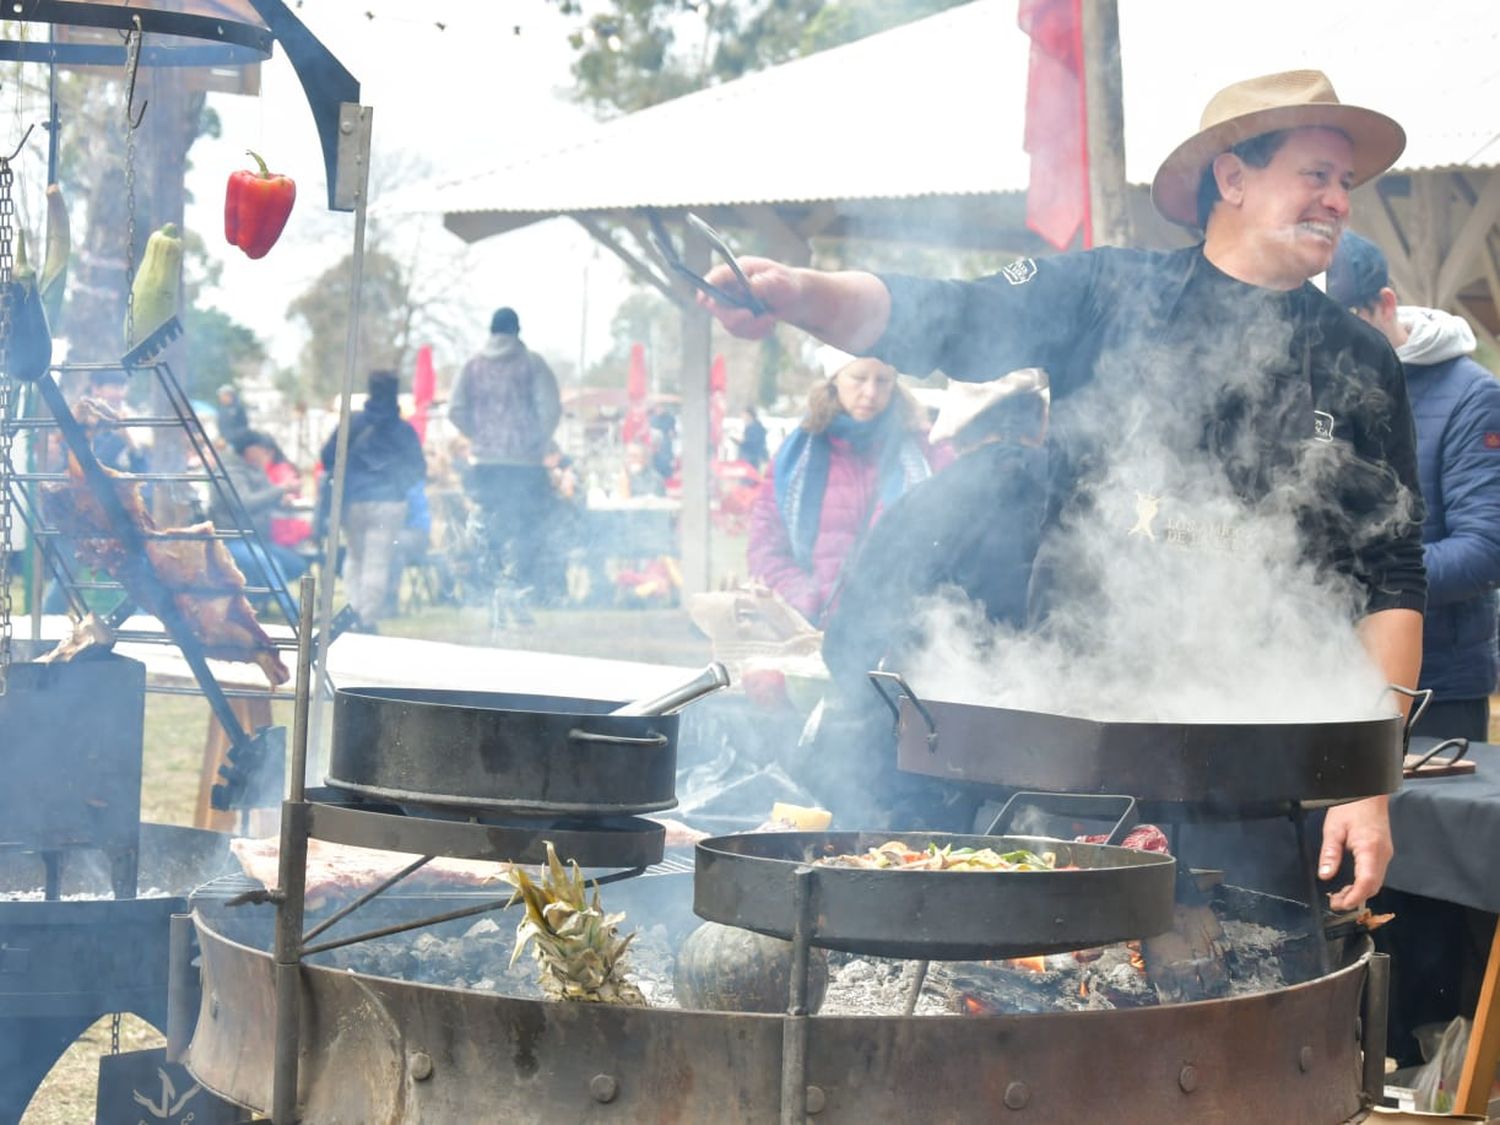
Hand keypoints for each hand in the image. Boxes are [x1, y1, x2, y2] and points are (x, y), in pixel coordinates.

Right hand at [697, 256, 798, 338]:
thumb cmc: (786, 283)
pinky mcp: (738, 321)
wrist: (795, 299)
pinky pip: (741, 333)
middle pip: (717, 306)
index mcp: (736, 271)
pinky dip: (757, 332)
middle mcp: (730, 288)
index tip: (703, 299)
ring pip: (730, 324)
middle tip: (750, 315)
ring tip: (771, 318)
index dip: (707, 287)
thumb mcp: (780, 279)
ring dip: (753, 326)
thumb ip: (765, 282)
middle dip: (734, 315)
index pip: (716, 277)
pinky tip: (769, 324)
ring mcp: (732, 306)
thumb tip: (751, 287)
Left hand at [1319, 795, 1392, 911]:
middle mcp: (1382, 854)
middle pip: (1373, 886)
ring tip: (1339, 895)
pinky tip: (1350, 884)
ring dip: (1359, 892)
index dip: (1355, 897)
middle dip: (1355, 898)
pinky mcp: (1383, 852)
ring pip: (1376, 881)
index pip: (1367, 881)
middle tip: (1335, 903)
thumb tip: (1325, 875)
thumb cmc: (1351, 807)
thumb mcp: (1333, 829)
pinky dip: (1364, 883)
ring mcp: (1386, 854)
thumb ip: (1330, 853)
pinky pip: (1376, 873)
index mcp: (1370, 849)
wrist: (1369, 793)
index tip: (1340, 905)